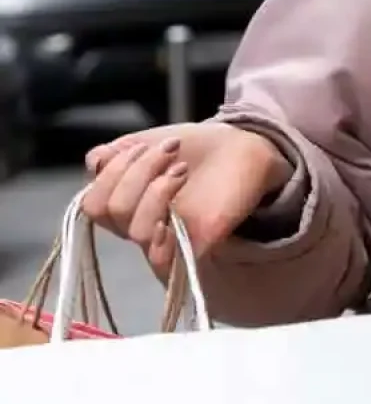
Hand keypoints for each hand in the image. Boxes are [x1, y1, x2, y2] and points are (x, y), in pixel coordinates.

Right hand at [81, 123, 293, 279]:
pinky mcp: (195, 248)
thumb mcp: (147, 143)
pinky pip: (162, 260)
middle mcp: (142, 224)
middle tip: (171, 150)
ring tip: (182, 169)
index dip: (110, 172)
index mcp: (127, 202)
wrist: (245, 145)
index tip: (142, 146)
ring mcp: (167, 238)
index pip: (93, 203)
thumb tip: (95, 161)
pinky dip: (159, 237)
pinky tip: (172, 212)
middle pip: (110, 212)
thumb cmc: (197, 148)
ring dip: (155, 190)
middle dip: (136, 172)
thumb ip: (115, 154)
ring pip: (134, 231)